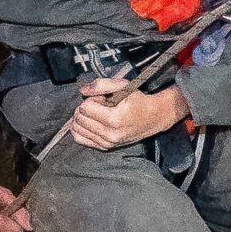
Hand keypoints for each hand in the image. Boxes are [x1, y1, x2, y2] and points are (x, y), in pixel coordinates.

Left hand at [66, 77, 189, 150]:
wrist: (153, 118)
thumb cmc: (139, 102)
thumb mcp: (123, 86)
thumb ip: (101, 84)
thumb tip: (83, 91)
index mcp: (114, 120)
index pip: (85, 108)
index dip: (92, 99)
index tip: (102, 98)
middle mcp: (110, 134)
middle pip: (79, 119)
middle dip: (86, 108)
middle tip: (100, 105)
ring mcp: (107, 143)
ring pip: (77, 130)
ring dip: (83, 118)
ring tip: (97, 114)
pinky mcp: (105, 147)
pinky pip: (80, 139)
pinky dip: (80, 129)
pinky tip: (89, 122)